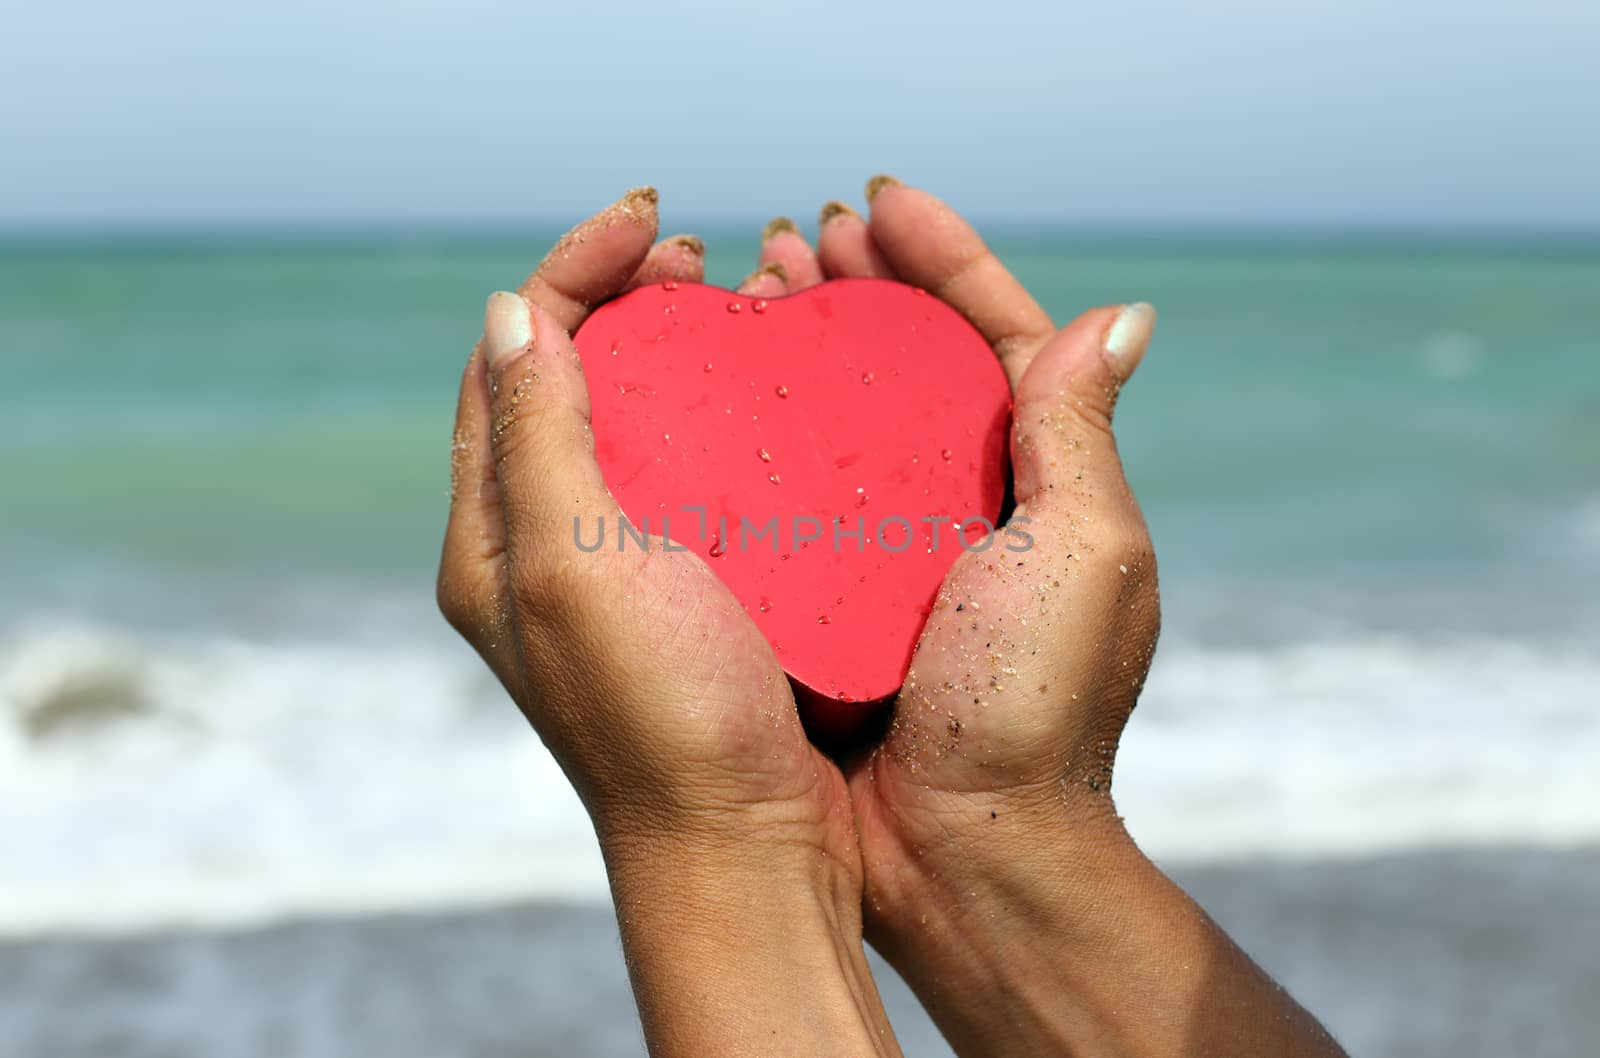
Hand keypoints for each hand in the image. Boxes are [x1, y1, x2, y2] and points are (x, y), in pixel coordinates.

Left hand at [437, 189, 898, 1056]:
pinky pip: (679, 477)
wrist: (745, 851)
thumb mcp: (574, 565)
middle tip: (692, 259)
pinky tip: (761, 405)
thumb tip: (511, 309)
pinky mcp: (679, 597)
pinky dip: (709, 417)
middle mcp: (537, 551)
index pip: (508, 359)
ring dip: (663, 349)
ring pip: (621, 424)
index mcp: (489, 539)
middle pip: (557, 382)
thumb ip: (535, 436)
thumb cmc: (663, 719)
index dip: (569, 270)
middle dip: (614, 297)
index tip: (651, 222)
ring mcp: (609, 575)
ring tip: (724, 304)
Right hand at [737, 178, 1343, 1055]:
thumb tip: (1120, 315)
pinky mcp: (847, 595)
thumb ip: (1080, 435)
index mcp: (1048, 481)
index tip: (881, 201)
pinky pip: (809, 492)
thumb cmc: (1031, 714)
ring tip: (761, 288)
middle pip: (920, 361)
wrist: (964, 854)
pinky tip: (731, 398)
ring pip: (856, 416)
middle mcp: (980, 503)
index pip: (1002, 332)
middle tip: (803, 236)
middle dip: (868, 286)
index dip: (945, 256)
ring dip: (815, 344)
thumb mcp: (1079, 559)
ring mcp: (907, 548)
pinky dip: (777, 434)